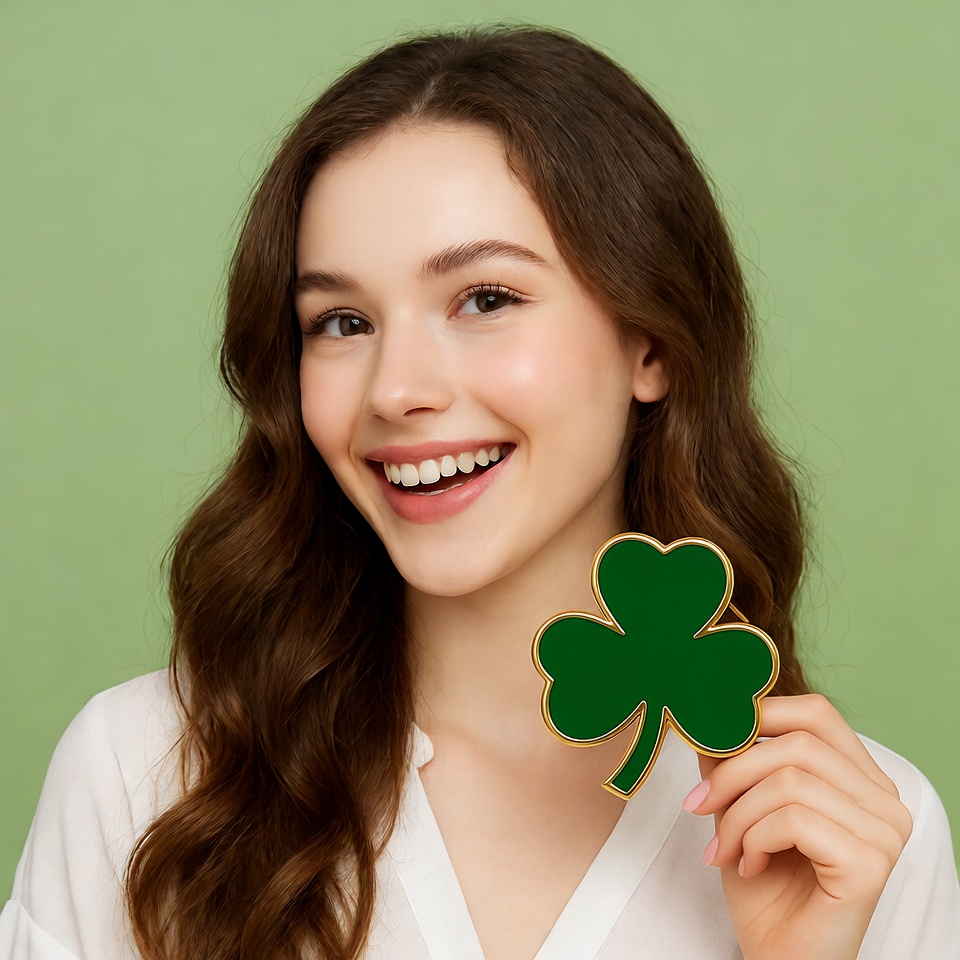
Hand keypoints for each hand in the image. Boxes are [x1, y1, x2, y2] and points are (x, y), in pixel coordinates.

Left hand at [683, 694, 911, 959]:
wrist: (779, 958)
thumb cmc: (764, 886)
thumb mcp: (740, 807)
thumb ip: (732, 759)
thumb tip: (707, 711)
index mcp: (861, 778)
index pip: (815, 713)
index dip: (759, 715)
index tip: (709, 740)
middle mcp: (884, 800)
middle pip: (798, 742)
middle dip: (734, 770)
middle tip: (700, 804)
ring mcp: (884, 832)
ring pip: (790, 780)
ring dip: (738, 813)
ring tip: (723, 847)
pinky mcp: (870, 863)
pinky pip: (794, 819)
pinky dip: (754, 838)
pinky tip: (750, 866)